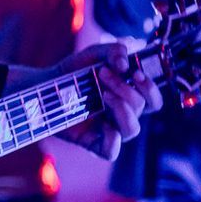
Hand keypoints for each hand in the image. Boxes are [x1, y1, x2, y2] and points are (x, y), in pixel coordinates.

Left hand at [47, 43, 159, 161]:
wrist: (47, 84)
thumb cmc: (75, 71)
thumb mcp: (95, 53)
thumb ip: (114, 50)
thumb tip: (125, 66)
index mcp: (129, 96)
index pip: (153, 100)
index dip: (151, 89)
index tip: (135, 74)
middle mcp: (122, 114)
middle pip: (141, 108)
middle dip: (125, 89)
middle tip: (103, 74)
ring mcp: (108, 129)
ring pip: (132, 129)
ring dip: (122, 108)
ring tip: (103, 94)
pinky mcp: (92, 142)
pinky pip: (111, 151)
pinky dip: (112, 139)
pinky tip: (103, 124)